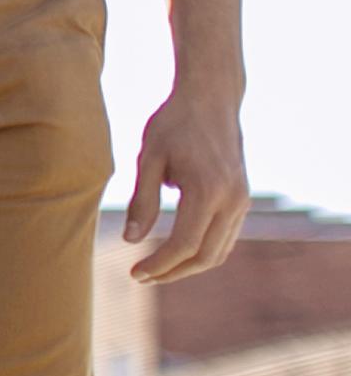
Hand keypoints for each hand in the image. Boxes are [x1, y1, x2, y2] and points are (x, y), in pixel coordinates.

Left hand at [125, 73, 250, 282]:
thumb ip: (142, 200)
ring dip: (189, 265)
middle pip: (207, 256)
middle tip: (141, 277)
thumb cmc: (173, 124)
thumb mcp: (148, 158)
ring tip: (156, 270)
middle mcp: (233, 200)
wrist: (211, 98)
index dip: (159, 265)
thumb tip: (131, 241)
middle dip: (173, 272)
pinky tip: (176, 252)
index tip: (134, 273)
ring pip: (220, 250)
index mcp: (208, 191)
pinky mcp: (243, 198)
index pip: (184, 244)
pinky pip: (226, 236)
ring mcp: (243, 200)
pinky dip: (203, 250)